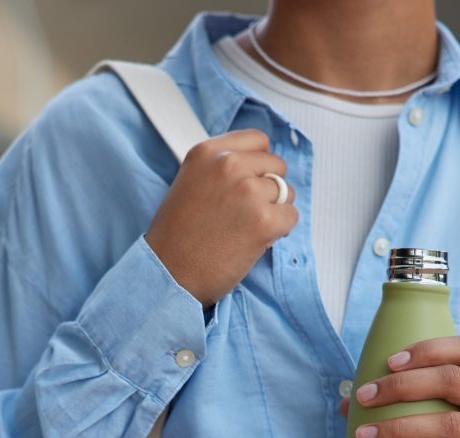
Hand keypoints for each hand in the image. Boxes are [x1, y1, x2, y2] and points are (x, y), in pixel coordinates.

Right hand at [145, 129, 298, 309]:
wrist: (168, 274)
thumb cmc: (176, 237)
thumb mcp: (191, 183)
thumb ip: (221, 168)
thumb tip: (257, 167)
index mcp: (208, 152)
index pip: (258, 140)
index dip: (259, 163)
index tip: (252, 179)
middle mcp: (228, 165)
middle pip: (276, 164)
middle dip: (268, 188)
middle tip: (246, 211)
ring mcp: (248, 192)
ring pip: (287, 191)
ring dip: (274, 210)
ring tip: (246, 228)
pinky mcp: (264, 221)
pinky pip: (291, 216)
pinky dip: (279, 231)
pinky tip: (255, 240)